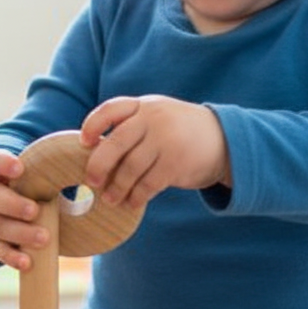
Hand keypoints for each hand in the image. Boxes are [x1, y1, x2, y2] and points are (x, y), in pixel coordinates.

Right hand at [0, 149, 47, 271]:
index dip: (4, 164)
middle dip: (14, 205)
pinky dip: (12, 257)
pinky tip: (26, 262)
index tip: (20, 168)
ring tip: (44, 238)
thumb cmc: (11, 189)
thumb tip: (85, 177)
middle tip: (34, 210)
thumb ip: (42, 174)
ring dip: (20, 233)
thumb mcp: (18, 176)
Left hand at [80, 95, 230, 207]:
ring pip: (130, 168)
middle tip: (91, 180)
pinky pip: (148, 184)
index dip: (92, 125)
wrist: (224, 139)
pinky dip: (136, 196)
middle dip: (99, 164)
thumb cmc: (178, 132)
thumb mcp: (157, 117)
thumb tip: (93, 154)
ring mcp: (166, 140)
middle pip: (116, 142)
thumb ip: (131, 127)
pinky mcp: (176, 162)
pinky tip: (131, 203)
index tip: (83, 142)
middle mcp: (153, 119)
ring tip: (110, 199)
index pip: (110, 109)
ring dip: (117, 187)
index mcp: (143, 105)